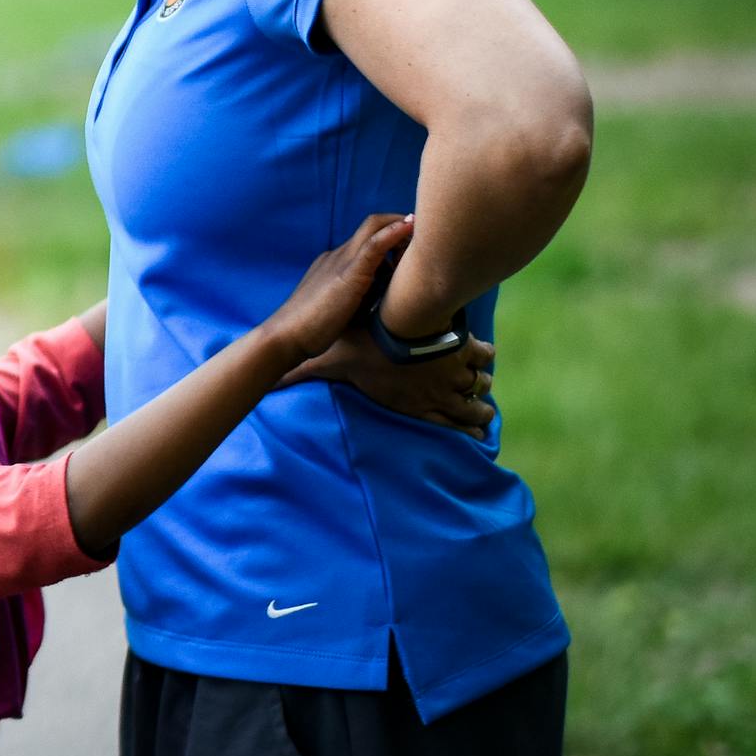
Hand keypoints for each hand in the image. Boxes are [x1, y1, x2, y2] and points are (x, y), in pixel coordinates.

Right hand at [265, 214, 414, 368]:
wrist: (287, 335)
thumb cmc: (311, 330)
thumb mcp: (339, 309)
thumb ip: (356, 301)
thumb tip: (377, 308)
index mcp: (334, 263)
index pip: (365, 239)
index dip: (389, 236)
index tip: (409, 240)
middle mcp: (338, 255)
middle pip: (371, 226)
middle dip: (398, 221)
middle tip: (423, 227)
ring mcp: (342, 261)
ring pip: (373, 229)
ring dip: (399, 224)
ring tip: (424, 228)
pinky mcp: (348, 273)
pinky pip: (373, 245)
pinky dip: (393, 233)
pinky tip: (409, 227)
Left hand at [281, 327, 495, 436]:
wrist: (400, 320)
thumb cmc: (361, 347)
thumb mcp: (328, 363)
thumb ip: (299, 375)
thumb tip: (268, 384)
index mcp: (410, 403)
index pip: (442, 425)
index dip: (459, 432)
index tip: (472, 435)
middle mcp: (437, 395)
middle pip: (469, 412)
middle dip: (478, 415)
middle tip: (484, 417)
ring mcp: (454, 373)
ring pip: (480, 389)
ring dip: (483, 389)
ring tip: (486, 392)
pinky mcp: (463, 348)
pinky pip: (483, 357)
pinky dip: (486, 356)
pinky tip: (488, 356)